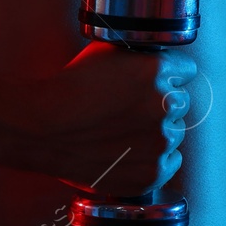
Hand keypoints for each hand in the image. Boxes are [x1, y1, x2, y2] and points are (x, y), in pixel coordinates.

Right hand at [27, 40, 195, 195]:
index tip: (151, 85)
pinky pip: (171, 163)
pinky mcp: (153, 172)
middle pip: (181, 103)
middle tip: (129, 111)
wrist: (39, 130)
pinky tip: (130, 153)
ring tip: (122, 133)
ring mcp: (160, 141)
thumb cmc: (67, 89)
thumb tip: (164, 65)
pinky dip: (155, 160)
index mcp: (157, 70)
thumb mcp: (106, 53)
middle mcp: (165, 104)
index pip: (186, 71)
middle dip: (160, 105)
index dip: (168, 77)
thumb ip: (142, 57)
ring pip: (174, 133)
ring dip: (156, 133)